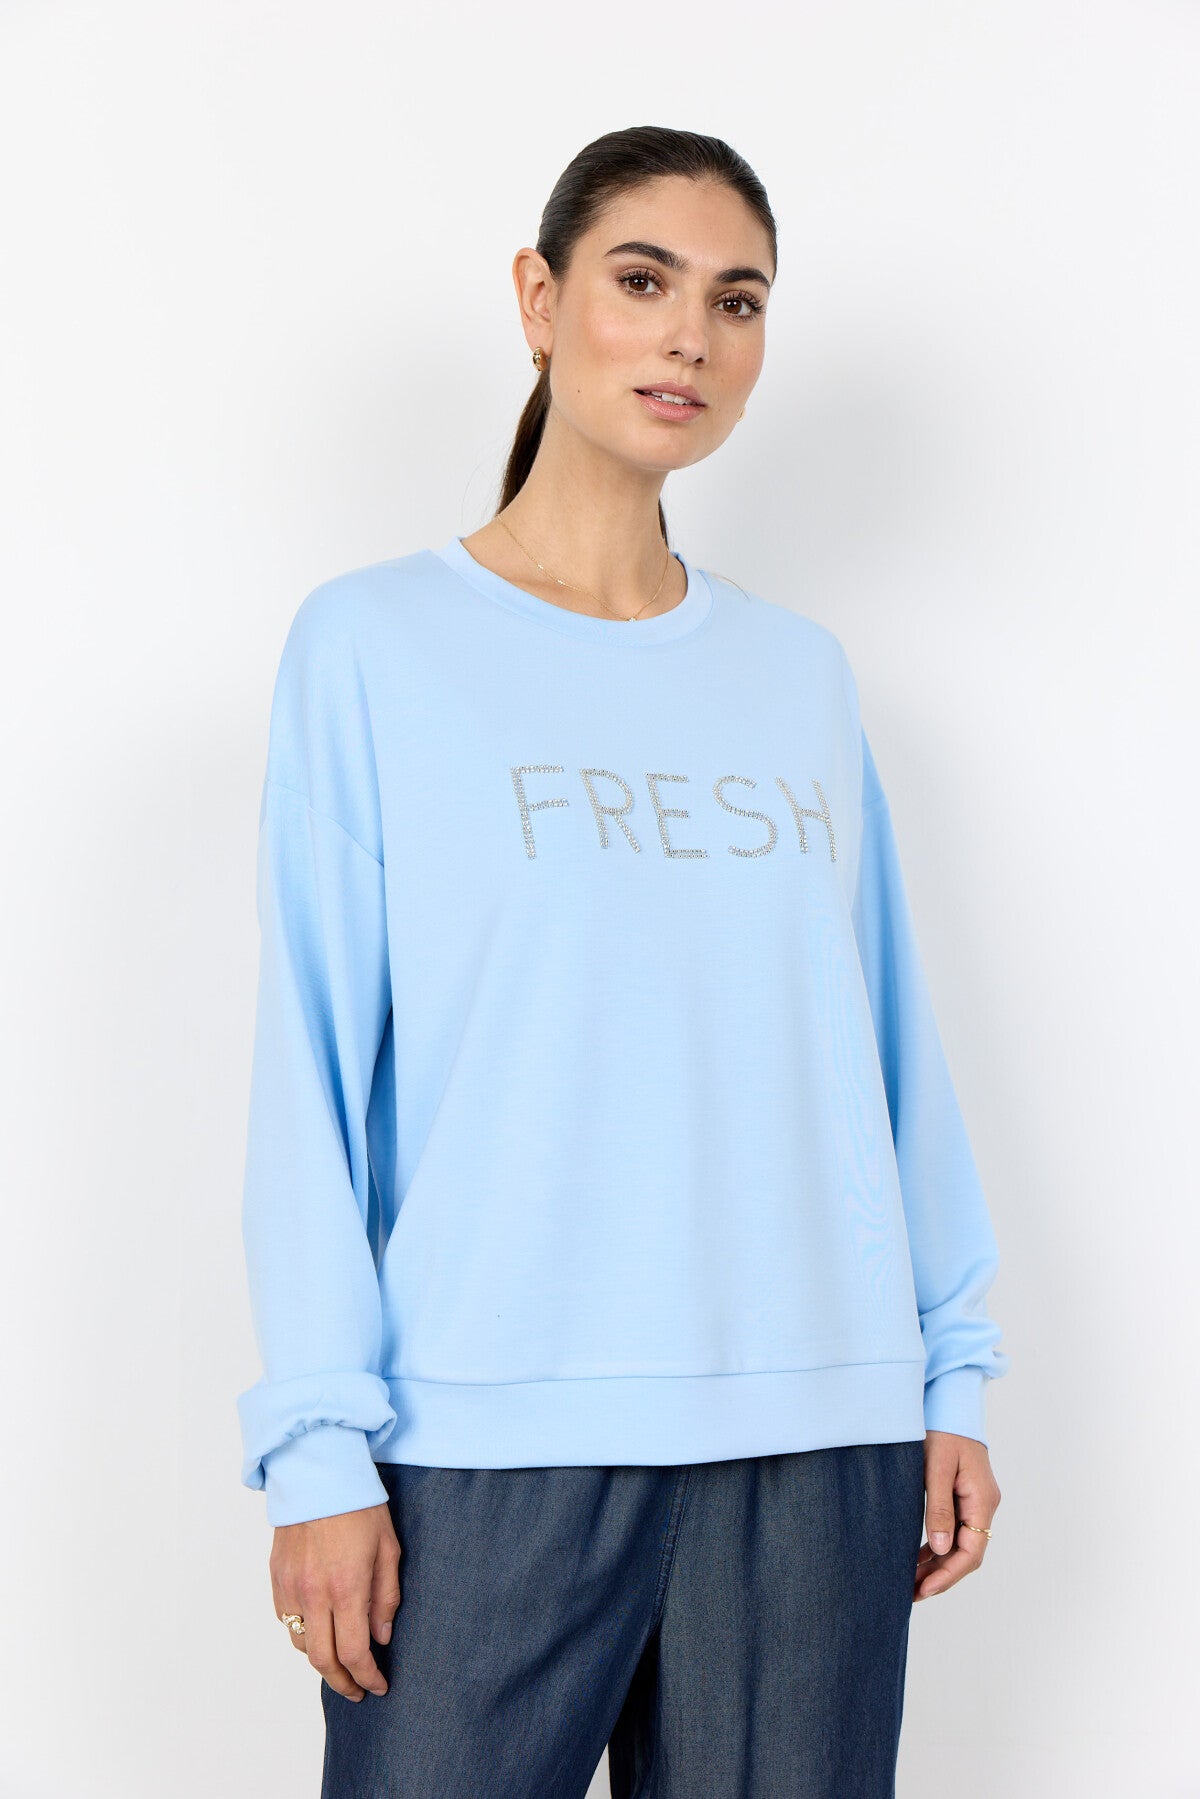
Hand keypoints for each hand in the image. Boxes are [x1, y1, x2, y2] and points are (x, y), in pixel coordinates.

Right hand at [270, 1502, 402, 1700]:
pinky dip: (303, 1634)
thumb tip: (381, 1637)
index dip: (367, 1677)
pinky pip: (286, 1620)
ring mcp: (291, 1586)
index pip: (354, 1652)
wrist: (317, 1471)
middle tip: (358, 1690)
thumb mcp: (388, 1547)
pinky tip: (319, 1629)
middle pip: (322, 1661)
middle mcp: (314, 1593)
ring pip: (301, 1644)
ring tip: (340, 1662)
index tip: (378, 1685)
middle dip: (342, 1683)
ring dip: (321, 1661)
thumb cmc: (359, 1505)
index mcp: (346, 1587)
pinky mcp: (277, 1577)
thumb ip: (386, 1597)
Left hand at [913, 1429, 1000, 1602]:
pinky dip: (937, 1546)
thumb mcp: (936, 1468)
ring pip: (959, 1544)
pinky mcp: (963, 1495)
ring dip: (937, 1564)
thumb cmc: (943, 1430)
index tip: (925, 1589)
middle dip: (941, 1575)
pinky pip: (953, 1529)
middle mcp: (983, 1504)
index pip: (971, 1551)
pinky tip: (917, 1557)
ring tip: (911, 1582)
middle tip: (912, 1593)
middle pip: (967, 1552)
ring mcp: (974, 1501)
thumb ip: (938, 1508)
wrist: (950, 1402)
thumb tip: (940, 1549)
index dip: (949, 1574)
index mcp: (982, 1500)